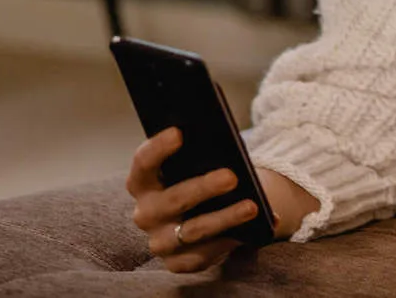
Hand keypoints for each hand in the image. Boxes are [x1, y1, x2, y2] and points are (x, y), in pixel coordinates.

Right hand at [126, 128, 277, 273]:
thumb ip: (203, 155)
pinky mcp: (176, 262)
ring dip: (225, 218)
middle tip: (231, 176)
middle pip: (172, 200)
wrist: (206, 214)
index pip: (143, 162)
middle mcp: (145, 213)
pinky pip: (202, 256)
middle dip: (203, 188)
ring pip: (192, 231)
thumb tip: (228, 148)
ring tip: (252, 206)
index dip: (158, 147)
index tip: (179, 132)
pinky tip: (249, 231)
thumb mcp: (197, 165)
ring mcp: (159, 241)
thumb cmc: (200, 178)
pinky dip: (228, 242)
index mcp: (143, 182)